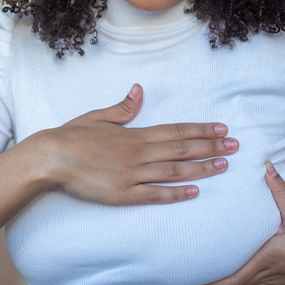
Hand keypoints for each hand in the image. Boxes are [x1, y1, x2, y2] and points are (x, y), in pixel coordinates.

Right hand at [27, 84, 238, 205]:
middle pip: (182, 150)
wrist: (49, 159)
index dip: (200, 130)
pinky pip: (154, 194)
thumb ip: (122, 107)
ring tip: (223, 165)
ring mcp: (131, 175)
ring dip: (202, 168)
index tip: (221, 128)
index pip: (175, 131)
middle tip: (235, 146)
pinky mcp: (122, 194)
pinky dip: (176, 193)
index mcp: (133, 133)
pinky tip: (194, 192)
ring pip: (174, 171)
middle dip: (211, 147)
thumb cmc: (71, 136)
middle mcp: (138, 153)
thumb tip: (139, 90)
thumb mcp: (97, 116)